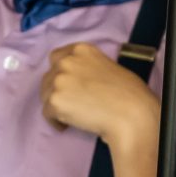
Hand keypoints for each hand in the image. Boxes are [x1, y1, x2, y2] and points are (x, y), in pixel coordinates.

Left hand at [42, 41, 157, 149]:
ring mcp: (58, 80)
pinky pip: (47, 114)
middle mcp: (66, 61)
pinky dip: (56, 121)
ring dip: (56, 105)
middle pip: (49, 76)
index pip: (57, 57)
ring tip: (71, 116)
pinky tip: (68, 126)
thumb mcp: (108, 67)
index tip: (68, 85)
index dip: (61, 73)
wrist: (130, 114)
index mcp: (81, 49)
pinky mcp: (54, 101)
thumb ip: (88, 68)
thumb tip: (79, 83)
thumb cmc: (129, 94)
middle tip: (70, 104)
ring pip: (45, 95)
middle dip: (57, 90)